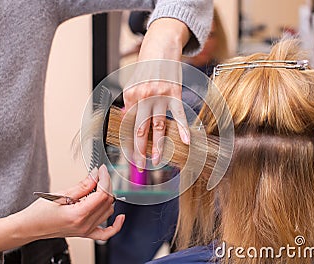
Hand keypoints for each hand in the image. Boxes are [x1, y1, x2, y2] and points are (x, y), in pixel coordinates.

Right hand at [0, 165, 123, 254]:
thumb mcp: (60, 194)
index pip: (102, 194)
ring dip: (108, 197)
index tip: (102, 169)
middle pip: (107, 201)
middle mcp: (84, 225)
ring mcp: (86, 230)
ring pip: (108, 211)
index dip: (105, 178)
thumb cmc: (39, 213)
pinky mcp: (86, 233)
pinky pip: (106, 233)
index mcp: (78, 214)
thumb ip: (82, 185)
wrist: (29, 227)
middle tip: (100, 174)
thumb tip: (96, 175)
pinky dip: (116, 225)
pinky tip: (120, 216)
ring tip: (98, 188)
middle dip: (106, 184)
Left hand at [123, 18, 190, 169]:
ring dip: (159, 146)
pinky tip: (187, 141)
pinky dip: (184, 128)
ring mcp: (160, 95)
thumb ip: (131, 103)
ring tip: (158, 161)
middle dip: (140, 150)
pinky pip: (179, 114)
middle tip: (140, 166)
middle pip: (141, 129)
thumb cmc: (146, 68)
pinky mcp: (174, 93)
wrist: (160, 47)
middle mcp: (143, 97)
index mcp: (131, 96)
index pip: (129, 126)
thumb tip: (126, 120)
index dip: (129, 143)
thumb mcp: (133, 84)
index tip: (131, 157)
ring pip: (159, 126)